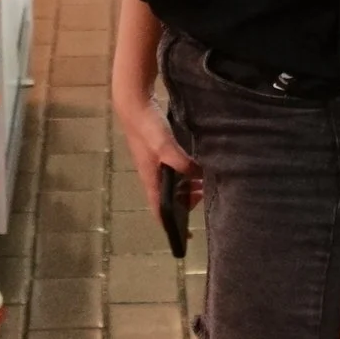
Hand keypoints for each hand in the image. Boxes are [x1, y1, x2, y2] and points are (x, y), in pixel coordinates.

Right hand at [114, 92, 196, 214]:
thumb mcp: (165, 147)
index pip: (159, 210)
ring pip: (173, 183)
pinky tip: (196, 165)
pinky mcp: (158, 150)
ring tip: (204, 180)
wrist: (134, 103)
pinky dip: (186, 172)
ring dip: (188, 186)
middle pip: (169, 197)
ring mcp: (154, 162)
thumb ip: (182, 162)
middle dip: (187, 201)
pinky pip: (174, 168)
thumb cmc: (147, 128)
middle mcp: (151, 174)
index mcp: (150, 179)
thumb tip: (199, 176)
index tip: (189, 235)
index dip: (172, 226)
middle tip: (205, 193)